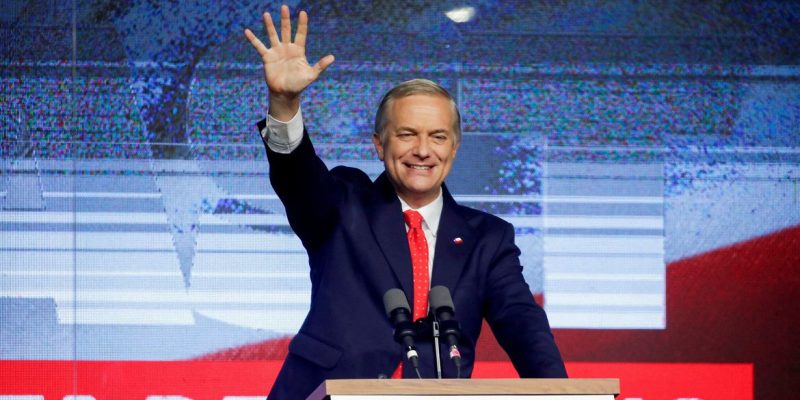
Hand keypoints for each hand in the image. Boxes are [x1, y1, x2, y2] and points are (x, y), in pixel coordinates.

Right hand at [244, 5, 333, 119]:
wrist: (285, 93)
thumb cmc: (299, 84)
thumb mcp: (311, 75)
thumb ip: (320, 65)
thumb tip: (332, 57)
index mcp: (298, 50)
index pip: (301, 34)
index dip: (302, 24)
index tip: (303, 13)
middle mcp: (287, 48)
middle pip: (286, 30)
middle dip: (285, 19)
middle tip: (284, 7)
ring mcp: (276, 51)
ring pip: (273, 35)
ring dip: (269, 25)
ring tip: (267, 14)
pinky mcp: (267, 57)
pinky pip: (259, 46)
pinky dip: (253, 39)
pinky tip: (247, 31)